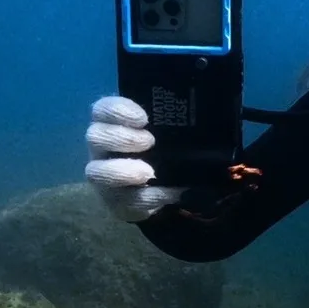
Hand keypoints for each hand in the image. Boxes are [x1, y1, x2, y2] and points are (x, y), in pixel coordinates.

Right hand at [84, 96, 184, 222]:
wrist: (170, 185)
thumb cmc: (169, 146)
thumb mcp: (174, 130)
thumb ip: (180, 119)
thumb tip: (213, 106)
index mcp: (115, 123)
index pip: (103, 109)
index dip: (118, 110)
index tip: (144, 118)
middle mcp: (103, 148)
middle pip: (95, 136)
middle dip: (120, 138)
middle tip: (149, 142)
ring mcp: (105, 176)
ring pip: (96, 172)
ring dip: (122, 172)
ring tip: (148, 173)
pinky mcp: (116, 201)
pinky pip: (124, 201)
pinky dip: (148, 198)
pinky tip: (170, 194)